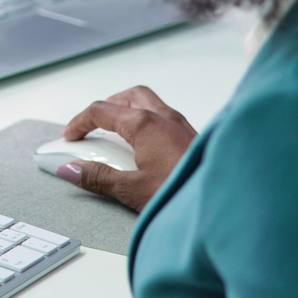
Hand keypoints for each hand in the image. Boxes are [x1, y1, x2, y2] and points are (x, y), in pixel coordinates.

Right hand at [57, 86, 198, 210]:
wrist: (228, 200)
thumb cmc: (185, 193)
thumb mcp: (132, 190)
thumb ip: (98, 178)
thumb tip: (71, 170)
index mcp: (145, 124)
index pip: (101, 111)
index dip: (80, 122)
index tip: (69, 137)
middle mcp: (164, 117)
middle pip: (127, 97)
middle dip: (105, 107)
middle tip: (91, 126)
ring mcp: (181, 125)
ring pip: (148, 103)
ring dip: (127, 111)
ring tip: (115, 133)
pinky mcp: (192, 137)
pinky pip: (163, 117)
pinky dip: (146, 122)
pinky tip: (145, 146)